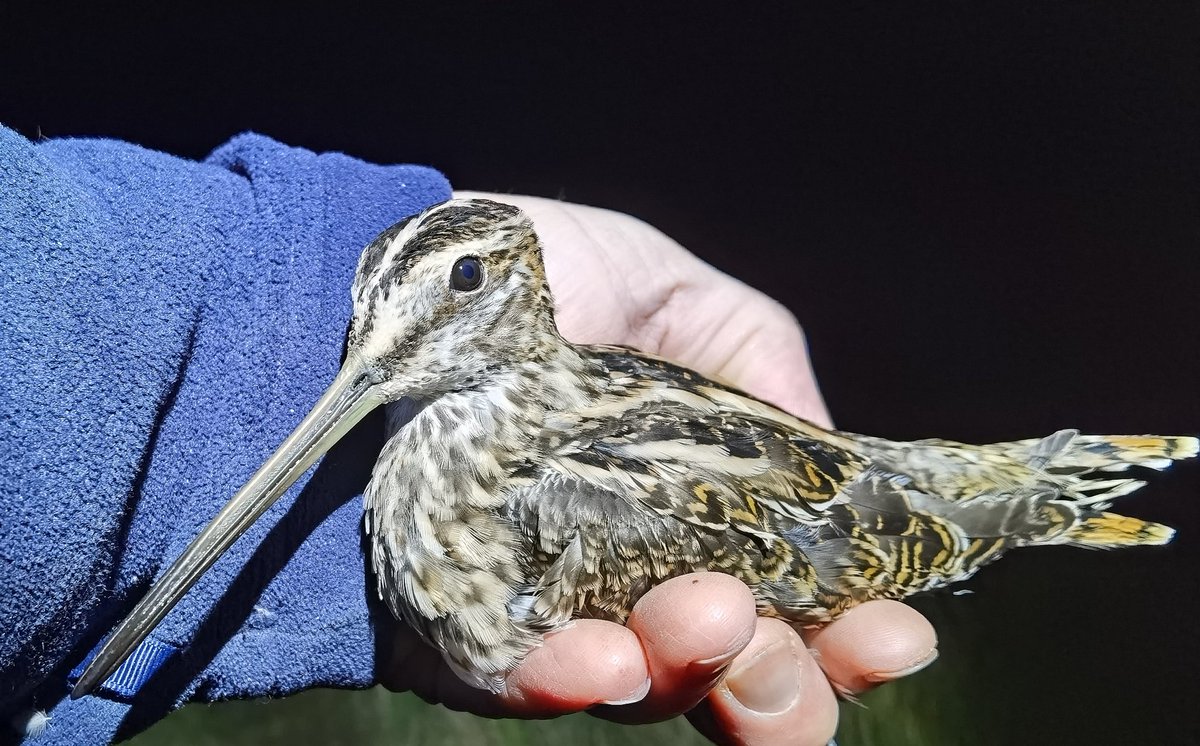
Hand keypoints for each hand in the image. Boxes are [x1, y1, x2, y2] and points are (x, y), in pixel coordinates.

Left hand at [379, 192, 939, 744]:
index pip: (792, 609)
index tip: (897, 632)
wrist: (414, 278)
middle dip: (786, 689)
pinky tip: (600, 659)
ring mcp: (549, 611)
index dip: (852, 638)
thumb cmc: (550, 282)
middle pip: (729, 681)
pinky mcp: (458, 623)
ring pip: (639, 688)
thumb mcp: (676, 298)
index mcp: (698, 521)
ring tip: (716, 615)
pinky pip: (514, 676)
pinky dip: (563, 678)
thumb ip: (760, 365)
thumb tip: (837, 454)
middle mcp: (633, 581)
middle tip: (805, 645)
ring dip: (691, 670)